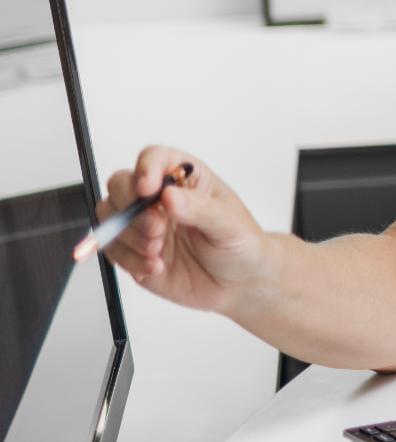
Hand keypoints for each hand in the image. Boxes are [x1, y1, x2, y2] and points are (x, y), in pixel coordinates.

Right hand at [94, 146, 268, 315]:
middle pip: (121, 184)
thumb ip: (200, 209)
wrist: (239, 283)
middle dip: (131, 207)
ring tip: (158, 250)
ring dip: (129, 235)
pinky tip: (156, 266)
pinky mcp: (133, 251)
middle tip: (157, 228)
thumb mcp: (229, 224)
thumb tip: (169, 195)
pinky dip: (129, 260)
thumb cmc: (240, 243)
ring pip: (110, 215)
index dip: (146, 168)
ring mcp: (143, 224)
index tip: (147, 189)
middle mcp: (158, 198)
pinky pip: (112, 250)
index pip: (155, 158)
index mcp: (185, 178)